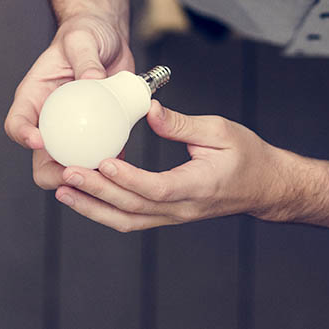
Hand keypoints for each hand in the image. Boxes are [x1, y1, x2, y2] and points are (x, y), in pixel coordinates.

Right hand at [3, 13, 134, 190]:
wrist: (109, 39)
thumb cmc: (87, 33)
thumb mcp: (83, 39)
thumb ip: (85, 58)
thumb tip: (92, 81)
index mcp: (34, 96)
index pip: (16, 122)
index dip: (22, 136)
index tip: (38, 141)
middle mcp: (49, 118)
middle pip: (40, 157)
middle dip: (52, 173)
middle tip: (73, 172)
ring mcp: (73, 129)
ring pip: (70, 164)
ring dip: (83, 175)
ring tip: (100, 176)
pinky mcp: (97, 132)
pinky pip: (99, 155)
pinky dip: (108, 165)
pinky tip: (122, 166)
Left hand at [53, 101, 293, 230]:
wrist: (265, 186)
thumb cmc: (247, 155)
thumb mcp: (220, 131)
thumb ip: (182, 123)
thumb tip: (148, 108)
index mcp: (198, 186)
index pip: (158, 188)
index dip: (128, 179)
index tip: (104, 162)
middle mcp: (182, 209)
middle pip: (133, 208)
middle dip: (97, 192)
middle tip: (67, 173)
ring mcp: (174, 216)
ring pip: (127, 220)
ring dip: (93, 207)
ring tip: (63, 189)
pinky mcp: (167, 214)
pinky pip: (132, 217)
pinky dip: (104, 208)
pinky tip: (83, 194)